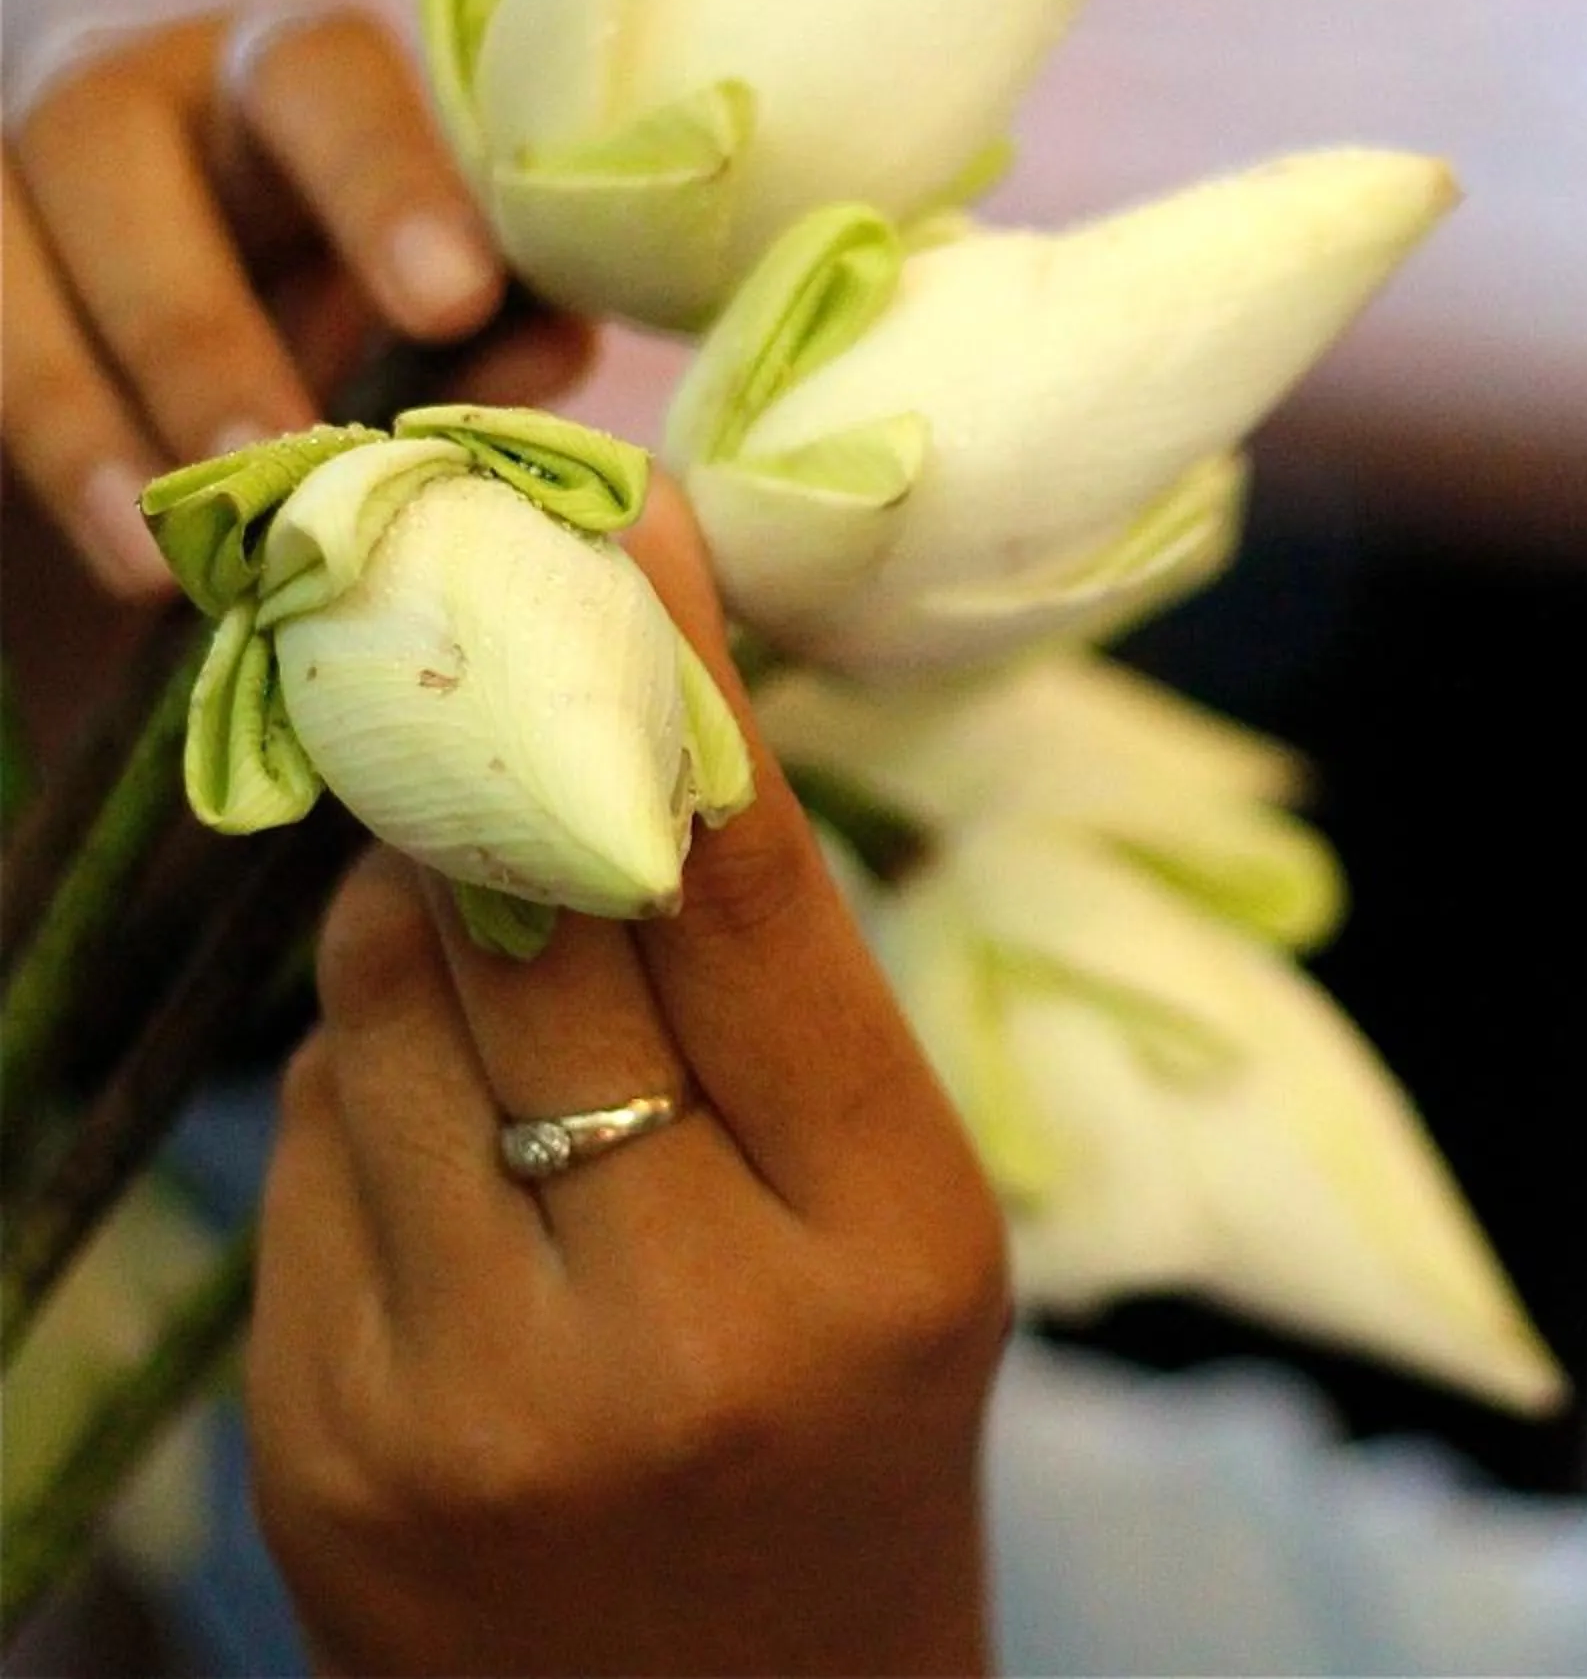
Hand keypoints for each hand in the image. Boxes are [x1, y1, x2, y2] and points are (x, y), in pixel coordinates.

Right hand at [2, 6, 593, 748]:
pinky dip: (16, 446)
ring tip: (157, 550)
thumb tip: (549, 346)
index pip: (321, 78)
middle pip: (107, 148)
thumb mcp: (421, 289)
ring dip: (73, 411)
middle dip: (194, 322)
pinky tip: (91, 539)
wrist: (168, 311)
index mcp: (281, 70)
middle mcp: (118, 91)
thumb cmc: (341, 281)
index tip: (454, 298)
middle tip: (279, 457)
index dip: (385, 182)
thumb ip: (491, 318)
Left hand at [246, 482, 1012, 1677]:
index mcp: (880, 1250)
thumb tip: (599, 759)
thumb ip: (781, 1022)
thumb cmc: (860, 1452)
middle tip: (468, 627)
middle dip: (487, 758)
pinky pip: (303, 1155)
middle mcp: (673, 1323)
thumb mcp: (908, 1236)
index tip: (617, 509)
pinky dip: (359, 1088)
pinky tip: (445, 1141)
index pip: (753, 900)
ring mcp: (471, 1399)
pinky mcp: (319, 1450)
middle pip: (528, 925)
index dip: (675, 679)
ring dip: (417, 924)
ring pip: (377, 1017)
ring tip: (489, 933)